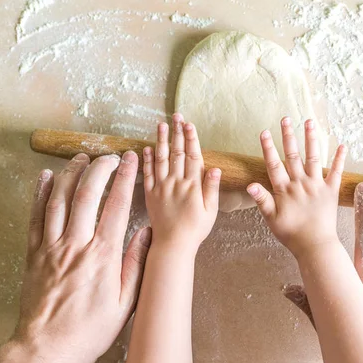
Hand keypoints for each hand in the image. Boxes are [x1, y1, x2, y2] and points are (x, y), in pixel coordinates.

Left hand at [0, 152, 150, 362]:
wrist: (47, 348)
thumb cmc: (89, 329)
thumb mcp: (125, 302)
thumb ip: (136, 264)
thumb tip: (146, 234)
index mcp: (102, 255)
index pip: (117, 206)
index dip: (125, 179)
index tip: (131, 161)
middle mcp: (76, 245)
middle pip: (87, 195)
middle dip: (100, 169)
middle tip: (109, 156)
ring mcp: (52, 247)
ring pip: (60, 200)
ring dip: (71, 174)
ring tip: (81, 157)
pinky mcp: (34, 254)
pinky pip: (36, 217)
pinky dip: (40, 194)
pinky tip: (46, 178)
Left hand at [143, 113, 220, 250]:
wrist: (173, 245)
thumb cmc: (195, 230)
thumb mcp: (210, 211)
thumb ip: (211, 188)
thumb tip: (214, 168)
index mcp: (192, 186)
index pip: (192, 157)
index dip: (191, 139)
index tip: (189, 124)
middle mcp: (175, 183)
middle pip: (176, 153)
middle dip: (177, 133)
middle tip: (176, 116)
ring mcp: (161, 188)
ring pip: (160, 159)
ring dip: (161, 140)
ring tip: (161, 124)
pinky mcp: (150, 195)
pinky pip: (148, 174)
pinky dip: (147, 160)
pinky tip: (147, 147)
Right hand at [246, 117, 346, 256]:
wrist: (315, 245)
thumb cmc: (291, 234)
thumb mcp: (271, 218)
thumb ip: (262, 199)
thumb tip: (250, 184)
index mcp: (284, 190)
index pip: (274, 164)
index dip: (268, 148)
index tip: (264, 132)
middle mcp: (301, 183)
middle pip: (293, 155)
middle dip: (288, 136)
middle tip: (286, 119)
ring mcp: (317, 186)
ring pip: (313, 157)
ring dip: (311, 139)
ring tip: (310, 122)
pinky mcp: (331, 191)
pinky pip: (337, 172)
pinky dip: (340, 159)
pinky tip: (343, 145)